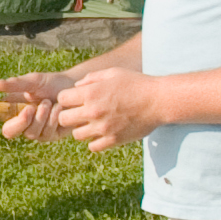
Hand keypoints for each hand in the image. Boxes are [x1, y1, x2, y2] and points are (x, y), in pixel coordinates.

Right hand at [0, 70, 69, 141]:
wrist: (73, 87)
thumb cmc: (50, 83)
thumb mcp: (33, 81)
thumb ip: (15, 84)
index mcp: (14, 113)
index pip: (4, 127)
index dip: (9, 123)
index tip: (24, 109)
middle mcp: (24, 125)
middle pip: (13, 133)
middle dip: (25, 120)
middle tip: (35, 105)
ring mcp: (38, 132)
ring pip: (32, 134)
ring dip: (41, 116)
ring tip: (49, 102)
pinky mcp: (52, 135)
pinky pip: (48, 133)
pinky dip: (53, 119)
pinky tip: (59, 107)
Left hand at [52, 69, 168, 152]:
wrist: (158, 100)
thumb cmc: (136, 83)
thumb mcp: (113, 73)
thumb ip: (91, 78)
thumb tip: (76, 87)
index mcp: (91, 93)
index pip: (61, 99)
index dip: (67, 98)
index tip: (76, 98)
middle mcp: (93, 111)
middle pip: (63, 119)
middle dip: (69, 115)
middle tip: (80, 112)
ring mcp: (103, 128)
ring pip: (76, 135)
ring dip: (82, 129)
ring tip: (93, 123)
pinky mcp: (113, 140)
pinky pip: (92, 146)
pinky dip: (95, 141)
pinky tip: (103, 132)